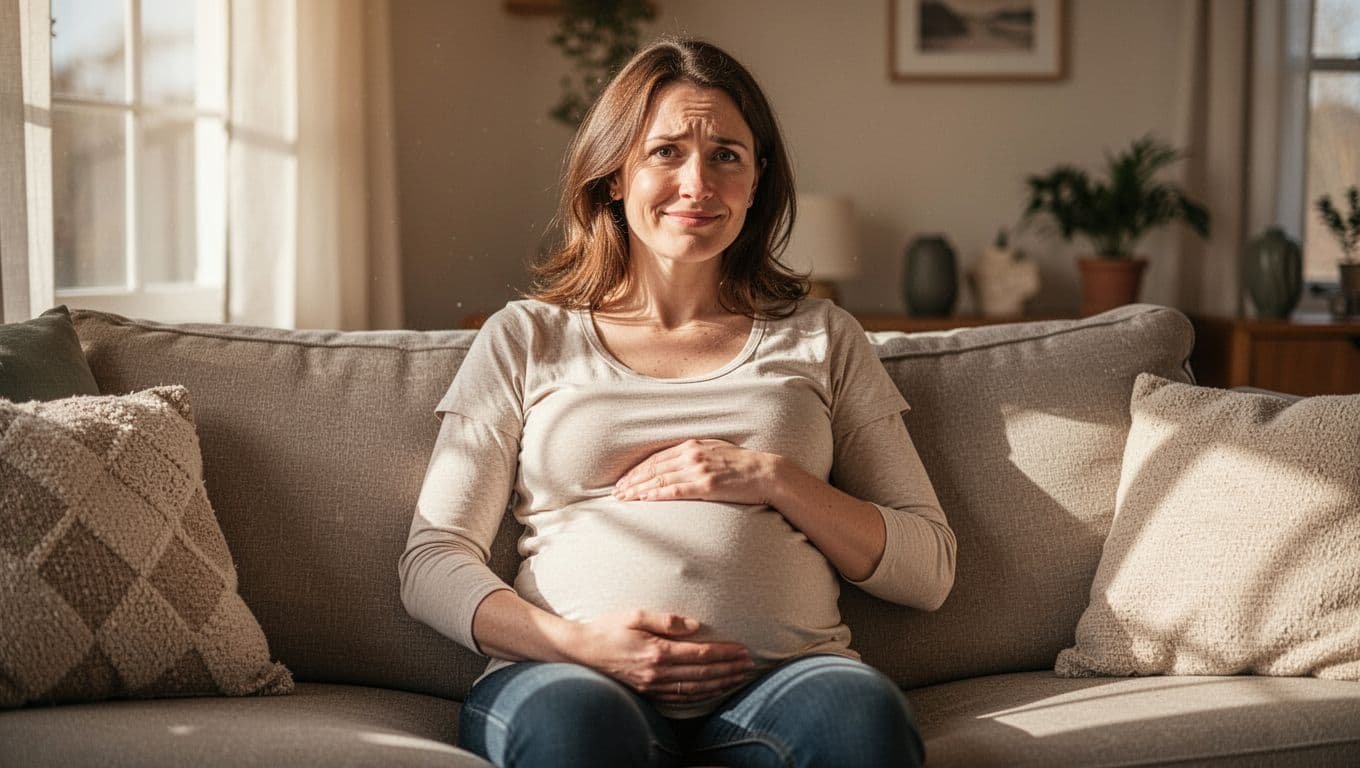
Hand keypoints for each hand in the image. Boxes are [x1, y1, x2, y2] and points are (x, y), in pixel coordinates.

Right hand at [569, 610, 754, 704]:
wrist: (582, 652)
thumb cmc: (608, 628)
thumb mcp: (635, 615)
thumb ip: (666, 620)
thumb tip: (695, 626)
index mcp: (657, 651)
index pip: (701, 654)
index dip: (725, 653)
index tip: (743, 650)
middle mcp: (657, 672)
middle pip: (703, 673)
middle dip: (729, 669)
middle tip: (749, 665)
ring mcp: (653, 686)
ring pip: (695, 689)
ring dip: (720, 683)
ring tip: (738, 678)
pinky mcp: (648, 692)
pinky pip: (681, 698)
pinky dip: (701, 695)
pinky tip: (713, 690)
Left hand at [612, 438, 781, 504]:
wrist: (765, 473)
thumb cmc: (742, 464)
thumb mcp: (715, 451)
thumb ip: (695, 454)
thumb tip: (677, 463)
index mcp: (692, 445)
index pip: (656, 458)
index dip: (637, 470)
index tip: (624, 480)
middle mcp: (692, 455)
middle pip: (653, 468)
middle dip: (632, 480)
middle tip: (616, 492)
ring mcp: (698, 470)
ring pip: (659, 480)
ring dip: (638, 490)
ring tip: (623, 499)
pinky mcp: (706, 486)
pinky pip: (674, 491)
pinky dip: (655, 495)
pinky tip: (643, 500)